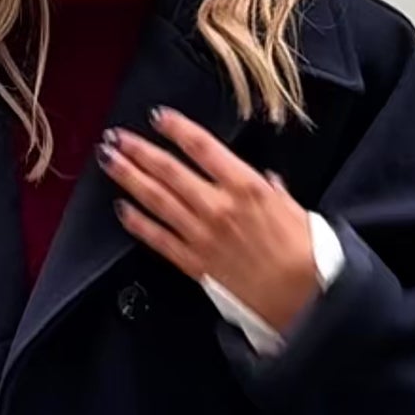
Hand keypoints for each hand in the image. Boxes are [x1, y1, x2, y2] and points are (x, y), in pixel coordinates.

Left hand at [100, 109, 322, 336]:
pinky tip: (121, 209)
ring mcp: (201, 234)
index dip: (176, 128)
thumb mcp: (293, 207)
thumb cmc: (305, 252)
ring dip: (128, 177)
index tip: (157, 116)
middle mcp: (218, 206)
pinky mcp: (194, 262)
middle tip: (116, 136)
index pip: (202, 146)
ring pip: (156, 200)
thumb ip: (270, 190)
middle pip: (168, 170)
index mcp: (245, 186)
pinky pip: (158, 239)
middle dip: (138, 150)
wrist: (302, 297)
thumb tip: (261, 179)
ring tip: (109, 161)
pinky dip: (137, 223)